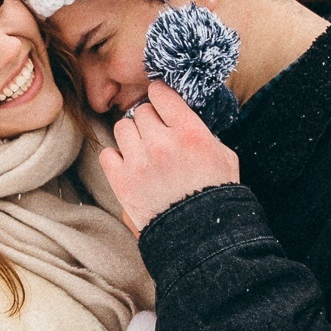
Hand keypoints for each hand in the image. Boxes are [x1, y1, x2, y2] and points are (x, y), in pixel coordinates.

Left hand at [98, 82, 240, 232]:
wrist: (202, 237)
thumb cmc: (217, 196)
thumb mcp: (223, 156)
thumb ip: (201, 133)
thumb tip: (181, 118)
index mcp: (190, 133)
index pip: (161, 93)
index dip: (160, 96)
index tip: (161, 104)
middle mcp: (162, 143)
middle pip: (141, 111)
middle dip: (149, 121)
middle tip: (157, 136)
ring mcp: (139, 163)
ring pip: (122, 128)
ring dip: (132, 136)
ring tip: (143, 151)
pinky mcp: (122, 182)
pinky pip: (107, 154)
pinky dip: (116, 159)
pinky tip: (130, 167)